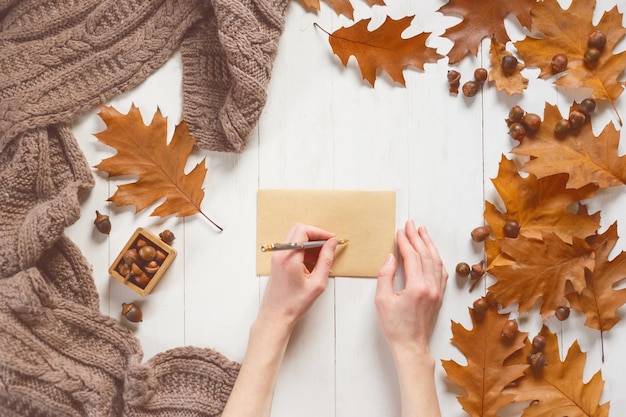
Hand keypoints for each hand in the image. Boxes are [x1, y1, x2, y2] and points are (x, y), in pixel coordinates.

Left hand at [259, 223, 337, 329]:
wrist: (276, 316)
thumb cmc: (294, 304)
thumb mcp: (317, 283)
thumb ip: (326, 260)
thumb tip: (331, 244)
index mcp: (289, 257)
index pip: (304, 231)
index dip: (320, 232)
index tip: (331, 239)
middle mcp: (280, 253)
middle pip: (299, 231)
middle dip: (315, 236)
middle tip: (327, 247)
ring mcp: (277, 257)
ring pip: (295, 238)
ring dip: (310, 244)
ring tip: (321, 259)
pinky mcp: (277, 261)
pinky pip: (291, 248)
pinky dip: (303, 250)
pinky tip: (312, 264)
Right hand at [375, 220, 447, 357]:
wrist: (411, 347)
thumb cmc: (395, 327)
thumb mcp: (382, 300)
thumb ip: (385, 275)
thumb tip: (391, 257)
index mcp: (417, 287)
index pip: (412, 257)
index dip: (405, 242)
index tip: (400, 231)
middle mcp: (431, 287)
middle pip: (426, 255)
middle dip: (417, 237)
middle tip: (411, 224)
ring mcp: (437, 291)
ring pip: (436, 261)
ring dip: (429, 244)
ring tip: (422, 232)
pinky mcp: (439, 296)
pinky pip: (440, 272)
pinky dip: (436, 258)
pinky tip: (432, 252)